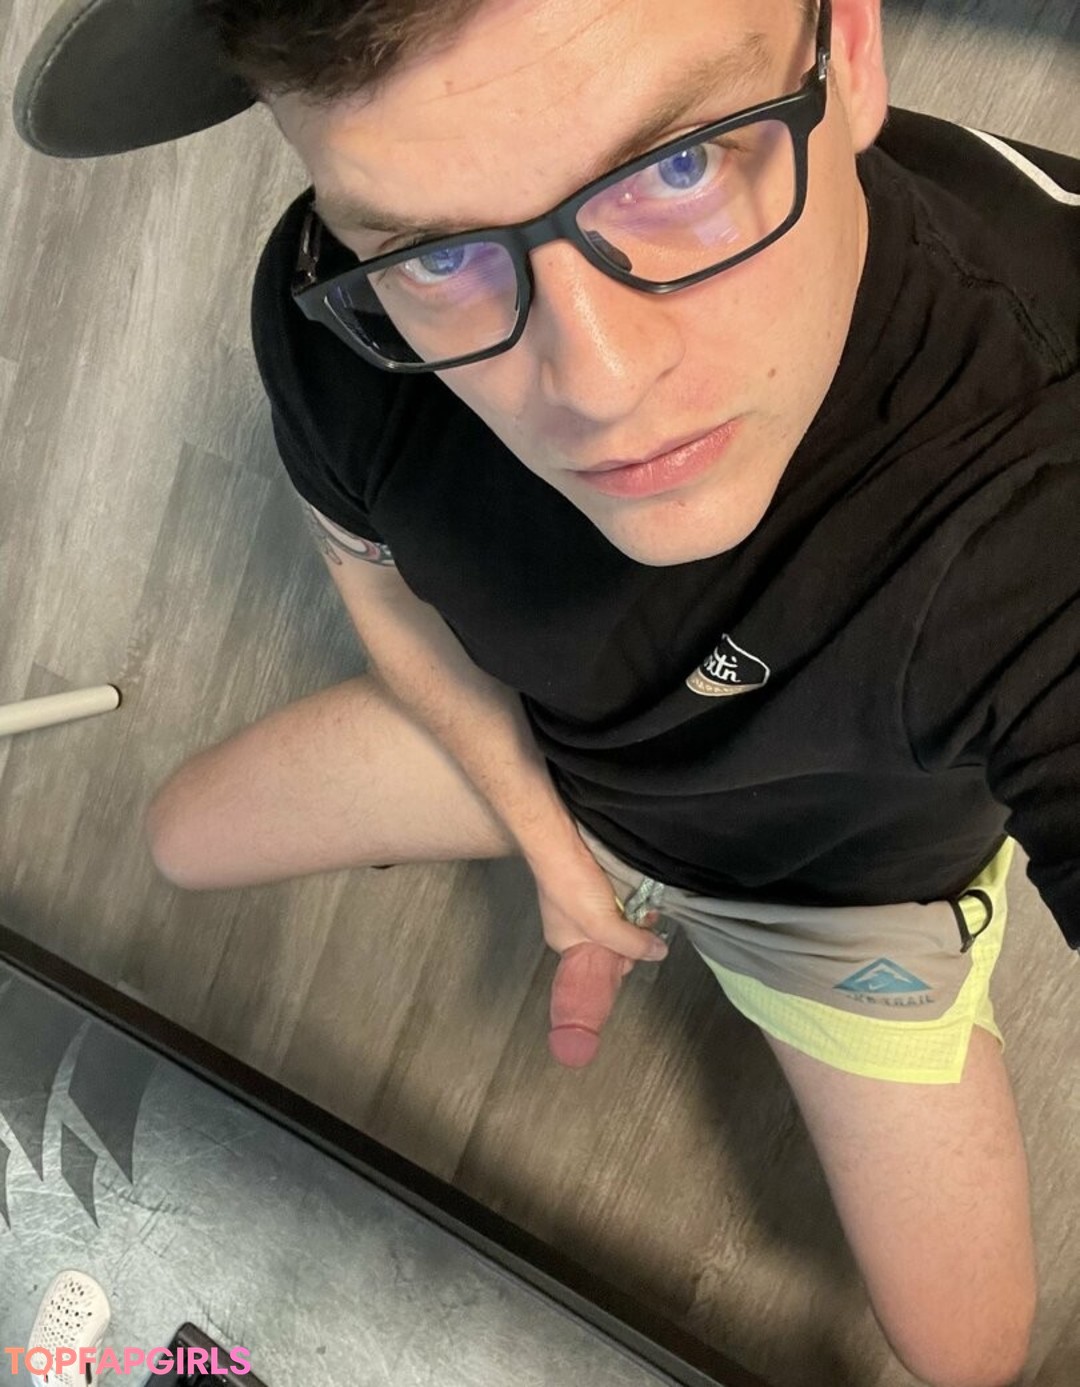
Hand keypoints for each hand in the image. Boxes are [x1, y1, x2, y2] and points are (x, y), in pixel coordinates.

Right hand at [531, 847, 666, 1068]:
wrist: (561, 843)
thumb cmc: (570, 886)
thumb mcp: (602, 926)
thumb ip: (631, 944)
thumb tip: (658, 953)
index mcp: (566, 942)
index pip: (600, 963)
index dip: (623, 959)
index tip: (641, 948)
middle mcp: (574, 926)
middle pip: (610, 940)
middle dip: (631, 935)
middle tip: (647, 925)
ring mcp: (582, 902)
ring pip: (615, 918)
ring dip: (633, 914)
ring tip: (648, 908)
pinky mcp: (591, 883)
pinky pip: (615, 898)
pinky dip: (629, 897)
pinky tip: (640, 893)